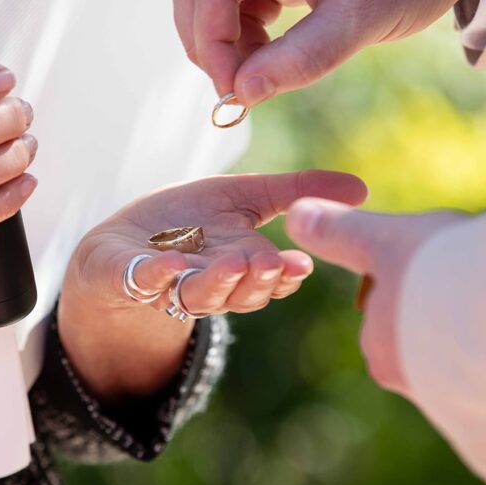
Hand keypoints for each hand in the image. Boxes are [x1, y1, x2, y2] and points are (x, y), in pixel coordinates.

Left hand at [58, 170, 367, 401]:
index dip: (284, 276)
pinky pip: (142, 282)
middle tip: (270, 264)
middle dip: (256, 280)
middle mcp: (211, 283)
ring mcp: (170, 286)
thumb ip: (296, 190)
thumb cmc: (189, 220)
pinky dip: (153, 277)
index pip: (270, 278)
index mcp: (243, 266)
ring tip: (233, 262)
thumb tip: (362, 190)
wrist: (123, 242)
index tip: (301, 264)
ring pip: (198, 294)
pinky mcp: (128, 277)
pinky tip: (165, 265)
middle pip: (239, 292)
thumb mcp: (244, 196)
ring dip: (216, 282)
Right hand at [168, 0, 484, 104]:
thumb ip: (302, 57)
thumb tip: (242, 95)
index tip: (232, 92)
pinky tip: (264, 55)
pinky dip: (235, 31)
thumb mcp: (362, 19)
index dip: (212, 42)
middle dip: (207, 41)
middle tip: (237, 90)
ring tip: (257, 73)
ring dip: (218, 38)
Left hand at [285, 197, 463, 394]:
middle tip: (479, 280)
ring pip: (466, 361)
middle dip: (449, 311)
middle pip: (427, 338)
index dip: (420, 277)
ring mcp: (458, 402)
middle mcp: (412, 382)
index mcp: (379, 346)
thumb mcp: (386, 240)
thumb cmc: (442, 271)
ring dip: (484, 334)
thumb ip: (341, 233)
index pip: (392, 309)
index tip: (445, 261)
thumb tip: (293, 217)